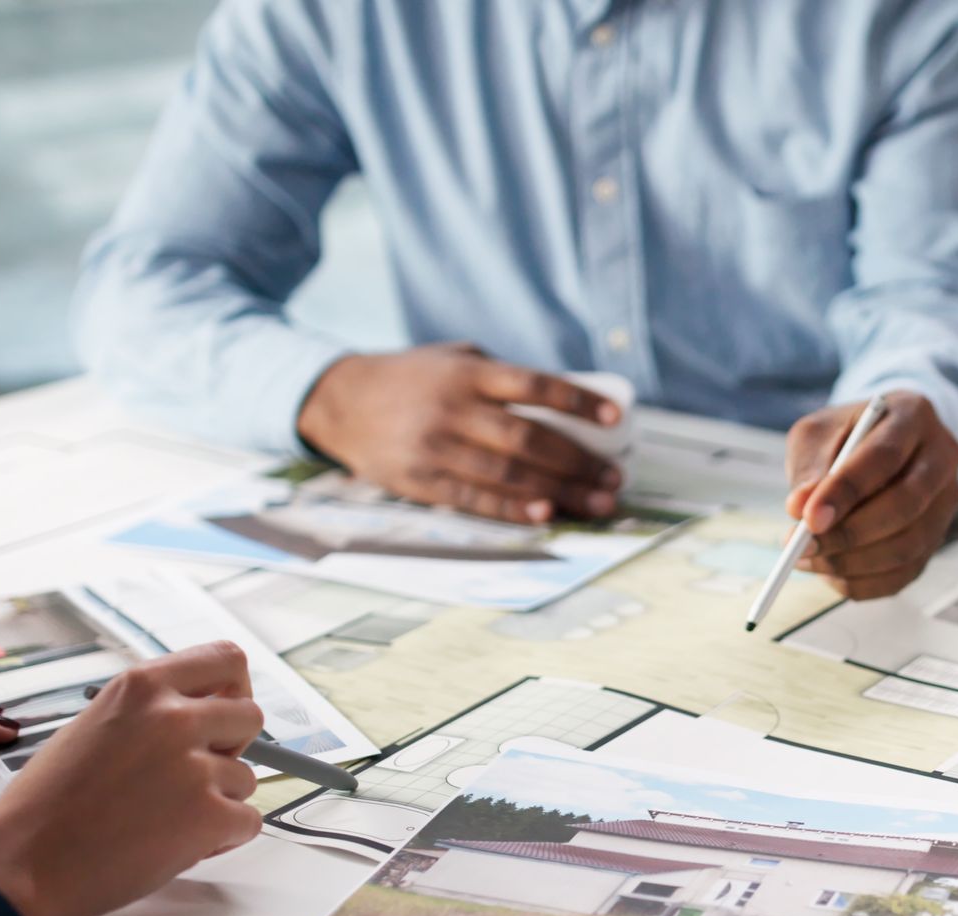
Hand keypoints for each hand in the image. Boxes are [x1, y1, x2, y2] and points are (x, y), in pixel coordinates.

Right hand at [0, 643, 263, 915]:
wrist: (25, 862)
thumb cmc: (46, 803)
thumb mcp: (93, 725)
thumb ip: (148, 712)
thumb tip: (195, 713)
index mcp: (142, 686)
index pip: (226, 659)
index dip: (233, 688)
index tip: (223, 710)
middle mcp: (174, 717)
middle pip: (250, 715)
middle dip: (232, 747)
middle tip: (197, 773)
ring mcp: (194, 767)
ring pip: (245, 777)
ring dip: (218, 800)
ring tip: (165, 818)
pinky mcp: (208, 817)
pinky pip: (248, 821)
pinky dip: (222, 838)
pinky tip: (178, 844)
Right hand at [298, 342, 624, 523]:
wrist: (342, 402)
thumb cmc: (411, 379)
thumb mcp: (453, 359)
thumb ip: (500, 377)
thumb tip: (564, 403)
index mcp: (469, 374)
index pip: (534, 385)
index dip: (578, 401)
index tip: (616, 418)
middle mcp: (454, 409)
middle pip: (528, 438)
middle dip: (578, 462)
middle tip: (613, 479)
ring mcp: (436, 447)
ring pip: (508, 474)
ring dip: (558, 492)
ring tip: (595, 503)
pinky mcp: (421, 481)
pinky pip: (475, 499)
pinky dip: (513, 509)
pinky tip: (546, 514)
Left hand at [785, 392, 957, 599]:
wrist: (879, 443)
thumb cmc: (845, 436)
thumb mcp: (818, 434)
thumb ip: (809, 467)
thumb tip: (799, 509)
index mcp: (913, 417)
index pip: (884, 457)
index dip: (846, 491)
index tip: (808, 519)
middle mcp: (942, 458)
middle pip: (906, 505)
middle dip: (849, 534)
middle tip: (802, 547)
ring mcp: (947, 502)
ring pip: (909, 546)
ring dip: (852, 562)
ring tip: (806, 558)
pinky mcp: (937, 537)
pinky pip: (905, 573)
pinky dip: (863, 581)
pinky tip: (829, 572)